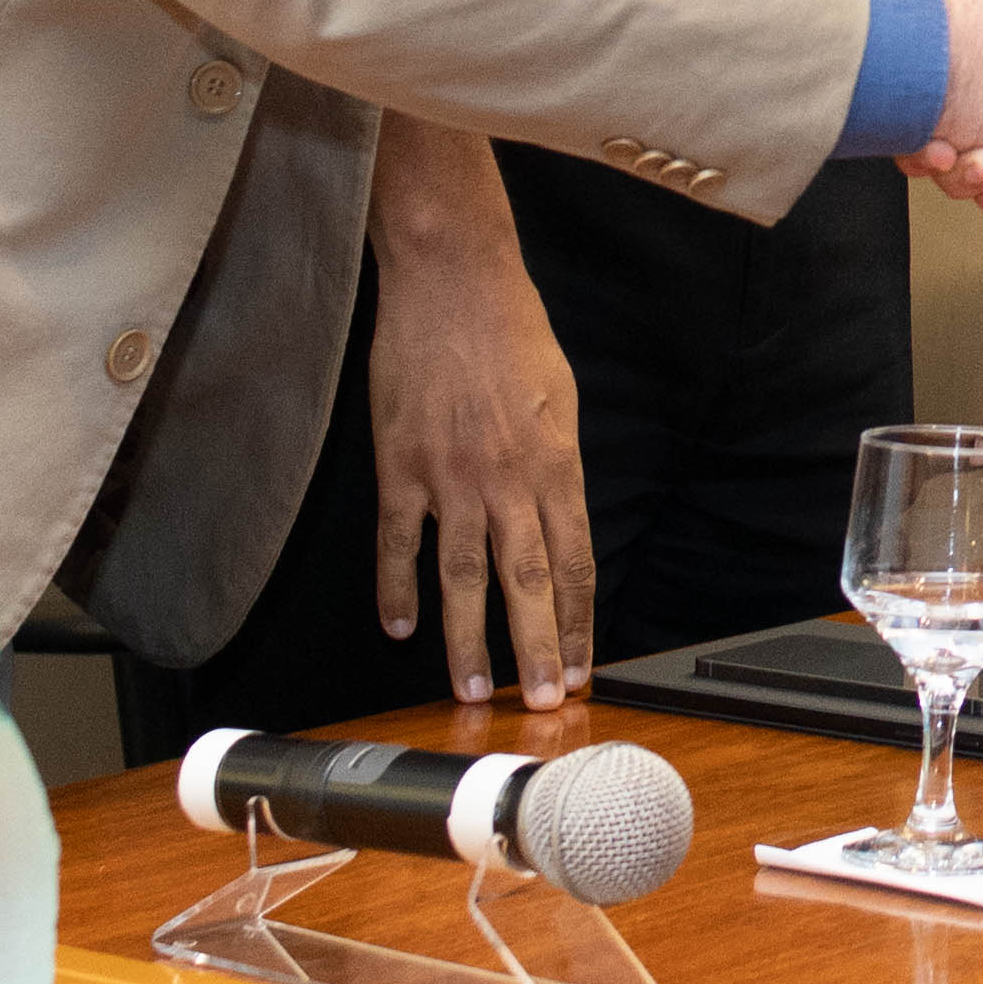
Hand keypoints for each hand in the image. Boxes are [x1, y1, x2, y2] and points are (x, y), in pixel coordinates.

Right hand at [355, 115, 593, 709]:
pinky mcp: (400, 465)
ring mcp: (451, 477)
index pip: (575, 561)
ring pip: (465, 575)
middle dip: (539, 649)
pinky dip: (397, 587)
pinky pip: (400, 541)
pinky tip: (400, 626)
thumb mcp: (560, 397)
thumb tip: (558, 518)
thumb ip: (557, 466)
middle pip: (528, 581)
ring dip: (471, 639)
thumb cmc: (512, 331)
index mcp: (557, 464)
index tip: (585, 667)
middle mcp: (509, 480)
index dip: (579, 620)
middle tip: (547, 703)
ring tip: (474, 690)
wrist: (453, 281)